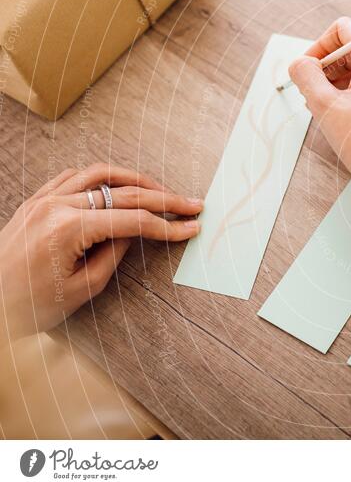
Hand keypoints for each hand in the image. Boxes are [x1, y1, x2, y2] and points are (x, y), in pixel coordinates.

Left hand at [0, 164, 201, 340]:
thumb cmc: (28, 307)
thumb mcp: (82, 288)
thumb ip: (113, 254)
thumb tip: (133, 232)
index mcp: (68, 230)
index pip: (133, 221)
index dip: (168, 225)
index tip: (191, 227)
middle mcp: (55, 206)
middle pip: (124, 194)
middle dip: (164, 199)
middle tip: (191, 204)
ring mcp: (43, 200)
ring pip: (100, 174)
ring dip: (135, 180)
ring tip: (160, 190)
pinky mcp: (35, 201)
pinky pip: (73, 176)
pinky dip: (102, 177)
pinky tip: (117, 186)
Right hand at [289, 17, 350, 215]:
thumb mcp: (326, 106)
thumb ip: (306, 76)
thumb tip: (300, 64)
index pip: (342, 29)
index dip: (318, 48)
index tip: (306, 69)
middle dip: (328, 68)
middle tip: (312, 94)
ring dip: (340, 81)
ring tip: (325, 108)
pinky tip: (343, 113)